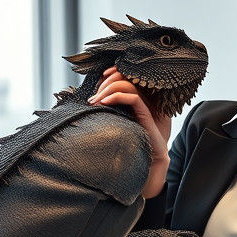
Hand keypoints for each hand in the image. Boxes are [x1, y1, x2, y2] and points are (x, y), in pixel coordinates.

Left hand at [88, 66, 170, 197]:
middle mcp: (143, 98)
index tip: (95, 81)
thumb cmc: (130, 145)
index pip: (123, 76)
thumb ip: (109, 110)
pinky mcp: (147, 115)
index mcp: (136, 97)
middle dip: (105, 83)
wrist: (147, 163)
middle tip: (92, 97)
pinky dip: (117, 97)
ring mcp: (147, 105)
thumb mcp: (117, 124)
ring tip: (95, 102)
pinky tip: (104, 103)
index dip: (109, 73)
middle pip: (124, 77)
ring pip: (127, 85)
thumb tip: (89, 100)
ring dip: (107, 89)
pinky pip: (134, 98)